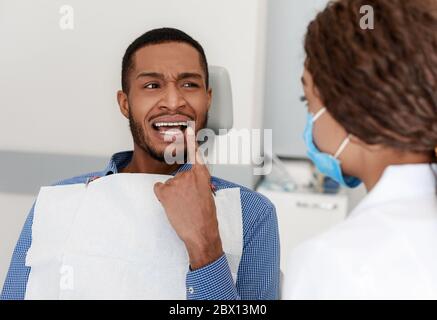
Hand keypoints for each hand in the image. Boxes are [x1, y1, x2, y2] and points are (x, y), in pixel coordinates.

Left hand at [153, 127, 222, 269]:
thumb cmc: (206, 217)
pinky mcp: (165, 191)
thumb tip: (193, 183)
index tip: (187, 129)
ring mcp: (176, 182)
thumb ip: (199, 183)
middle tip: (188, 202)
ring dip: (173, 195)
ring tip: (182, 207)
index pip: (195, 153)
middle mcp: (189, 174)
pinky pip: (159, 189)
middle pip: (178, 176)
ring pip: (169, 184)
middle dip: (180, 188)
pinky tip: (172, 206)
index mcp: (202, 175)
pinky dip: (163, 197)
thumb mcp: (208, 195)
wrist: (201, 233)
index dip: (190, 141)